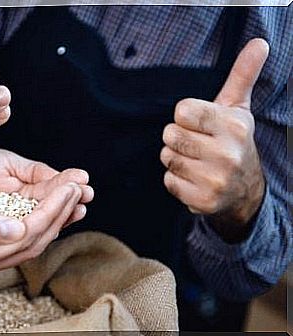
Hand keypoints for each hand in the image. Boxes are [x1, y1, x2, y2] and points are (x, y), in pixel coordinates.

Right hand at [0, 175, 83, 282]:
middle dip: (60, 214)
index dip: (52, 211)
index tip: (70, 187)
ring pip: (30, 241)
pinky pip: (19, 237)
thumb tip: (17, 232)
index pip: (25, 236)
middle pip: (34, 241)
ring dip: (54, 217)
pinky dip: (38, 219)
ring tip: (73, 194)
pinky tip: (50, 205)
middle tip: (79, 188)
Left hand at [160, 39, 268, 241]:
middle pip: (170, 134)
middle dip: (177, 137)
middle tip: (196, 144)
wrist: (244, 189)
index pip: (182, 111)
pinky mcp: (203, 201)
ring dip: (175, 158)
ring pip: (167, 158)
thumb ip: (242, 75)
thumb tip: (259, 43)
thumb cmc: (232, 141)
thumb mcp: (238, 108)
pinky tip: (193, 179)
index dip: (185, 116)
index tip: (199, 123)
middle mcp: (227, 154)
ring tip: (195, 160)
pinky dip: (175, 180)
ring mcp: (216, 180)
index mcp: (234, 126)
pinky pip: (168, 181)